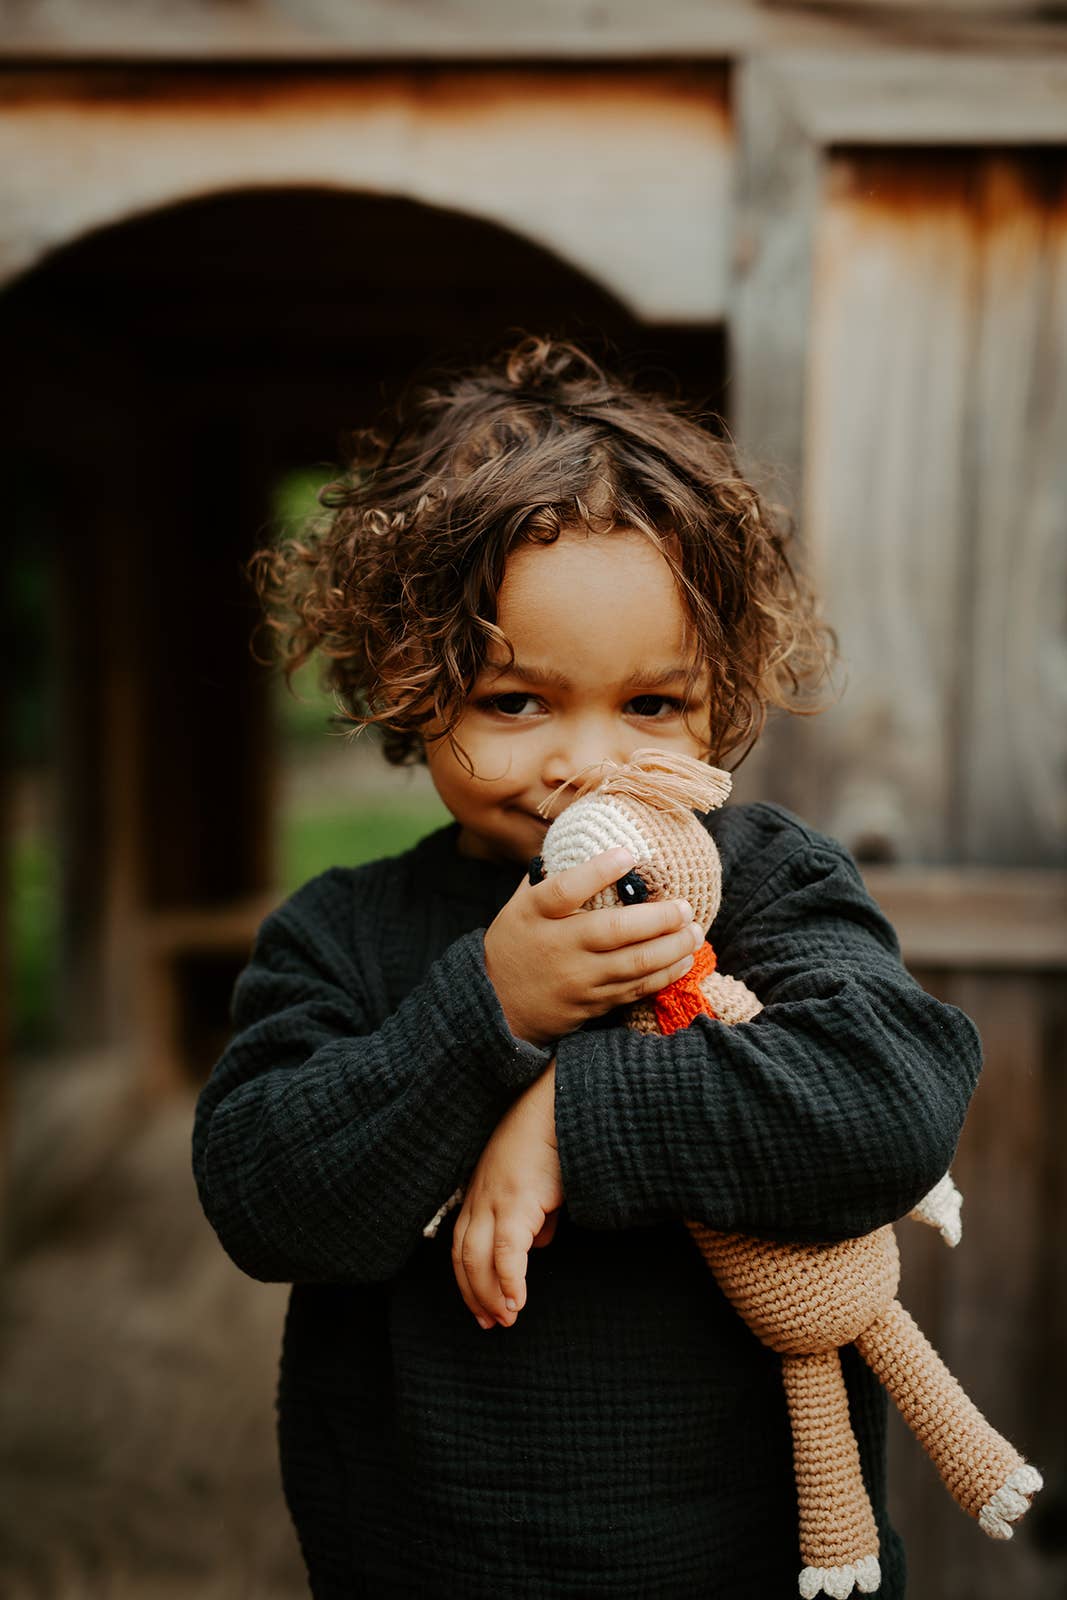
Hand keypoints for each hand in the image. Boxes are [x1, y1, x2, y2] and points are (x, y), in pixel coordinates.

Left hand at [452, 1062, 561, 1328]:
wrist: (561, 1102)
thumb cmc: (555, 1136)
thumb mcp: (539, 1180)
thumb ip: (535, 1212)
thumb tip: (539, 1242)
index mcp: (481, 1190)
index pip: (462, 1245)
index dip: (469, 1280)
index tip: (482, 1308)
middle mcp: (480, 1196)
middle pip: (463, 1257)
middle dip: (475, 1294)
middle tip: (492, 1323)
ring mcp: (495, 1197)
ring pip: (478, 1259)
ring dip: (490, 1295)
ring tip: (507, 1319)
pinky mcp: (518, 1199)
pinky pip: (507, 1252)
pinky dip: (509, 1281)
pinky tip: (517, 1302)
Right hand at [483, 847, 702, 1047]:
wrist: (498, 1006)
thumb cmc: (514, 944)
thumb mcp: (520, 907)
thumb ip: (548, 877)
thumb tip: (582, 839)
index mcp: (535, 914)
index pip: (566, 889)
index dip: (598, 871)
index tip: (628, 853)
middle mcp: (558, 946)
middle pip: (614, 931)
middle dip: (657, 918)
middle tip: (685, 907)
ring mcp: (577, 979)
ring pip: (634, 964)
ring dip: (671, 948)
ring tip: (694, 932)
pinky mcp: (592, 1003)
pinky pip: (635, 989)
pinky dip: (664, 975)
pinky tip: (683, 960)